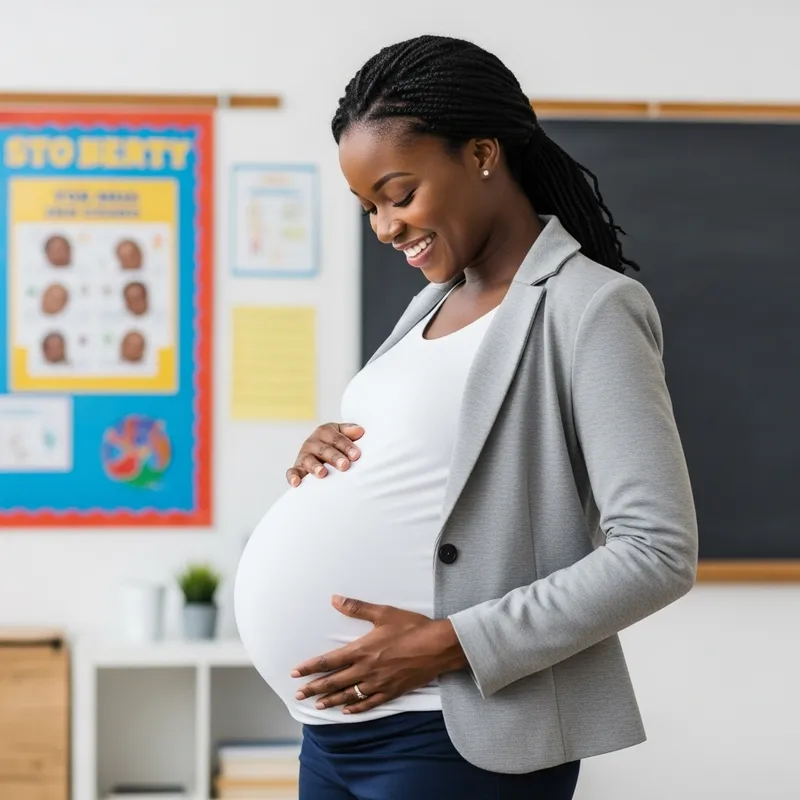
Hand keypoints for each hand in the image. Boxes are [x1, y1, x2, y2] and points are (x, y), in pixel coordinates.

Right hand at [285, 422, 364, 486]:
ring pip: (309, 461)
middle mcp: (312, 442)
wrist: (323, 450)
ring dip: (316, 467)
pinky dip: (293, 477)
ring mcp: (304, 455)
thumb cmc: (337, 443)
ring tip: (323, 473)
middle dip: (334, 457)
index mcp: (324, 432)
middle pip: (324, 450)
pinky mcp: (297, 468)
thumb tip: (360, 431)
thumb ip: (350, 431)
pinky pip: (292, 472)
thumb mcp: (342, 433)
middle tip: (344, 465)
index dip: (346, 446)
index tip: (356, 455)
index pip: (336, 439)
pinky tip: (296, 483)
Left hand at [290, 595, 467, 713]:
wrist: (438, 646)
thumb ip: (356, 608)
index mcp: (362, 650)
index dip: (310, 668)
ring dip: (331, 700)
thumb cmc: (411, 627)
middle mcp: (366, 669)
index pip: (328, 661)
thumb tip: (334, 599)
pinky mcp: (392, 691)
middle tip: (298, 695)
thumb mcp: (383, 613)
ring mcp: (379, 683)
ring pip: (349, 695)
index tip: (295, 673)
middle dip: (314, 688)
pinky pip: (369, 703)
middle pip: (334, 681)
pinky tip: (347, 711)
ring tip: (317, 705)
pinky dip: (356, 708)